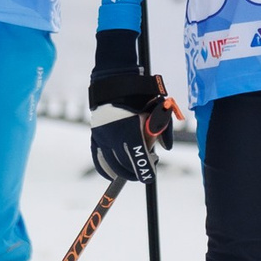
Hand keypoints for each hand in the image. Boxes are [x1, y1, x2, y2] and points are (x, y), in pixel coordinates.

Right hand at [87, 69, 174, 183]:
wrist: (116, 84)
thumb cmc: (141, 97)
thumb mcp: (158, 111)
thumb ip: (164, 131)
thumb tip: (165, 148)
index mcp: (131, 131)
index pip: (138, 160)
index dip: (145, 172)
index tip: (150, 176)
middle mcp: (114, 136)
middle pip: (125, 166)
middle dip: (136, 172)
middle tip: (144, 172)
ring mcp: (102, 137)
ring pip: (111, 165)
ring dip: (122, 172)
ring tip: (131, 171)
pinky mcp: (95, 136)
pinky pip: (98, 158)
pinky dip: (105, 169)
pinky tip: (112, 175)